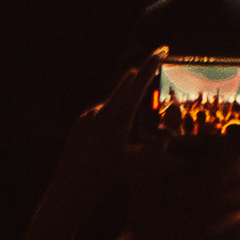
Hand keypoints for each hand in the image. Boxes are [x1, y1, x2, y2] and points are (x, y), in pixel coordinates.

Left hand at [42, 49, 170, 223]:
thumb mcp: (137, 164)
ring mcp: (89, 115)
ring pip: (114, 102)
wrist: (70, 190)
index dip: (152, 64)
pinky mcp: (80, 122)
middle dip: (141, 79)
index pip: (139, 83)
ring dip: (126, 106)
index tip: (162, 50)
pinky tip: (108, 141)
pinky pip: (100, 114)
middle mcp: (102, 111)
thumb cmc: (106, 178)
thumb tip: (170, 136)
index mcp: (119, 118)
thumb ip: (156, 148)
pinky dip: (111, 118)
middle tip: (154, 77)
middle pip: (126, 83)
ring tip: (126, 133)